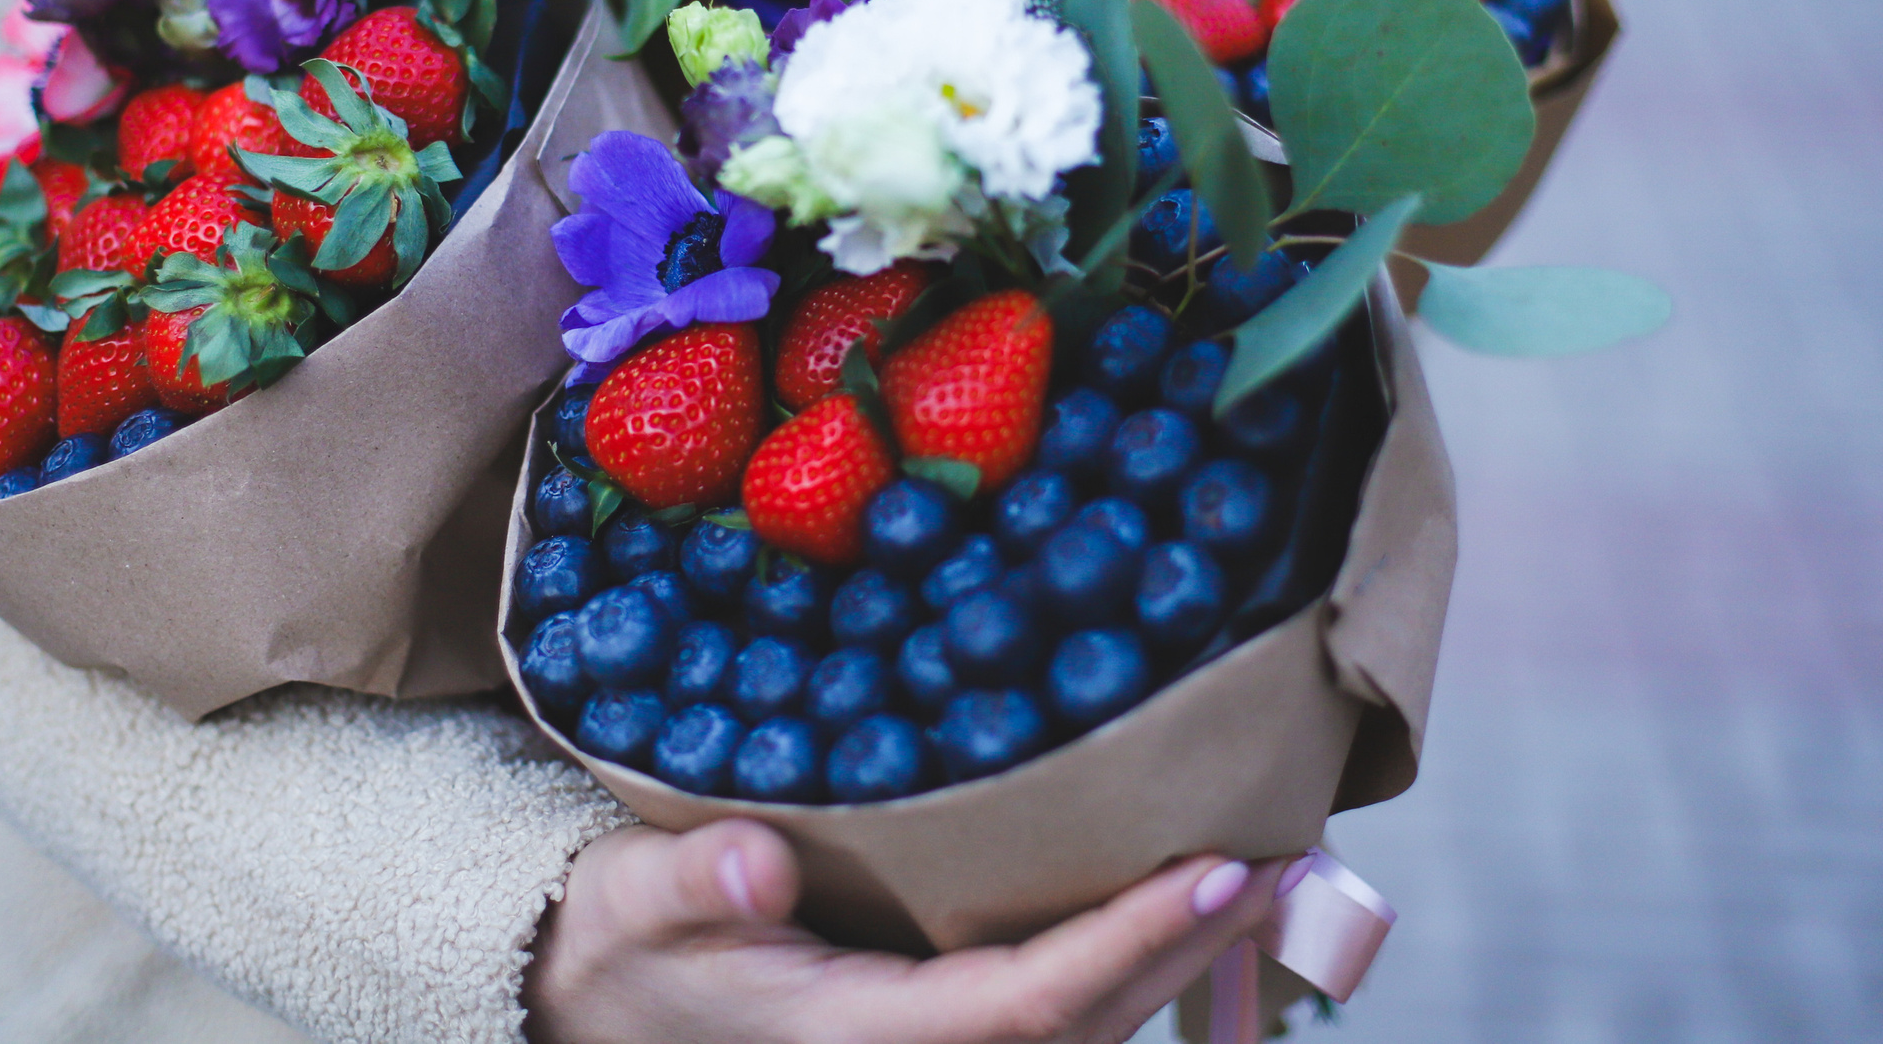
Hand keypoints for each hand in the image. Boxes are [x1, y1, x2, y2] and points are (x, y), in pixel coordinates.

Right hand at [524, 818, 1284, 1043]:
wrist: (590, 1015)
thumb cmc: (614, 954)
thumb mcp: (627, 908)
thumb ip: (689, 887)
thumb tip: (758, 857)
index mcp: (859, 1041)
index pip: (1028, 1005)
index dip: (1131, 947)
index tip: (1221, 874)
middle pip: (1088, 1029)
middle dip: (1193, 951)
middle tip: (1292, 860)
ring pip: (1086, 1038)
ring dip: (1177, 968)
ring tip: (1266, 880)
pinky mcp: (931, 1038)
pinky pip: (1055, 1024)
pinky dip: (1125, 976)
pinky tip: (1175, 915)